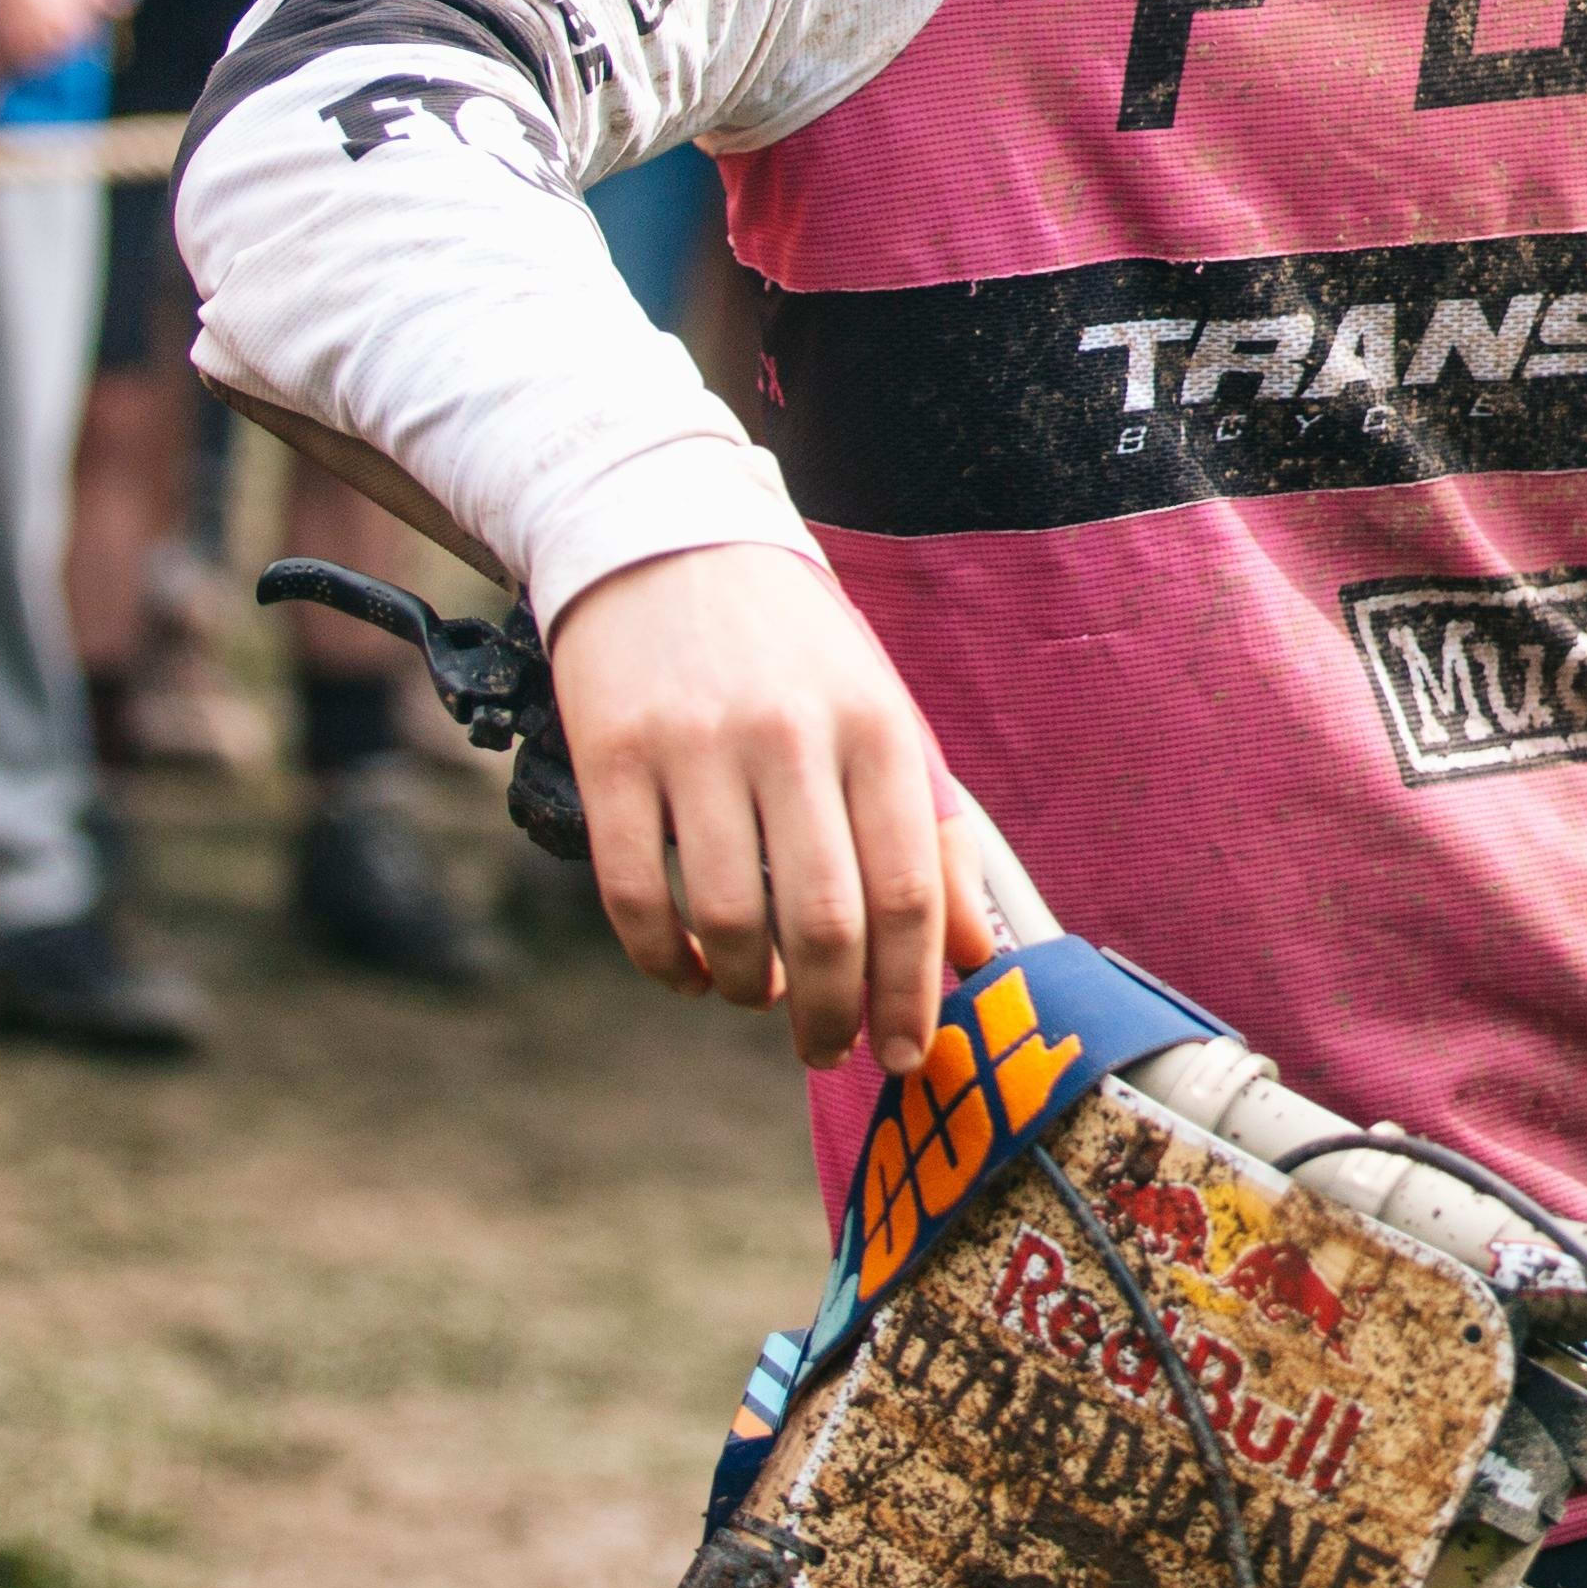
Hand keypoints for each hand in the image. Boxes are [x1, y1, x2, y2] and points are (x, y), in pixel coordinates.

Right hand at [545, 542, 989, 1067]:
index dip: (911, 992)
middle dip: (834, 1014)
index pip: (910, 890)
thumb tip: (972, 951)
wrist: (663, 535)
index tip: (909, 1052)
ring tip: (760, 995)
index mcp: (875, 727)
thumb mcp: (878, 714)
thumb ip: (927, 830)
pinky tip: (688, 974)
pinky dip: (664, 961)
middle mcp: (792, 738)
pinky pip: (636, 896)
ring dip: (748, 989)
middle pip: (826, 921)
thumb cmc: (790, 646)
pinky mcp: (613, 758)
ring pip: (730, 920)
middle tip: (828, 1051)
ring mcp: (697, 749)